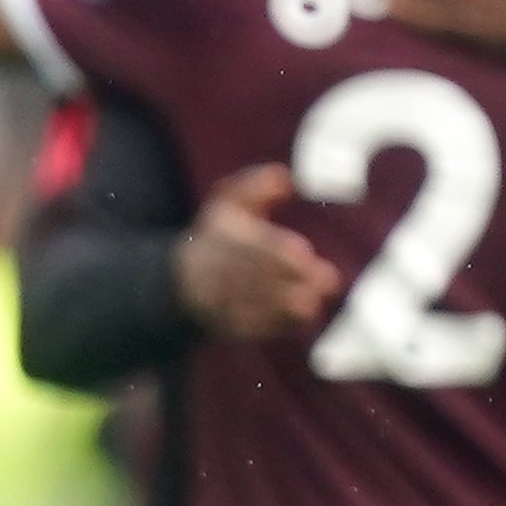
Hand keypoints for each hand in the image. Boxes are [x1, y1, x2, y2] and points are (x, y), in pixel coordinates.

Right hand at [172, 166, 339, 342]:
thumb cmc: (217, 235)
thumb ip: (254, 185)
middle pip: (255, 278)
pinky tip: (300, 318)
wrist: (179, 282)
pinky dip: (275, 325)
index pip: (249, 246)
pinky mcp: (225, 326)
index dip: (277, 251)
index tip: (305, 252)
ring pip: (253, 305)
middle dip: (291, 280)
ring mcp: (218, 302)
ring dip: (285, 306)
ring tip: (313, 302)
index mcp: (219, 238)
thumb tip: (285, 177)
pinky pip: (250, 328)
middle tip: (326, 280)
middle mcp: (215, 272)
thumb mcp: (227, 202)